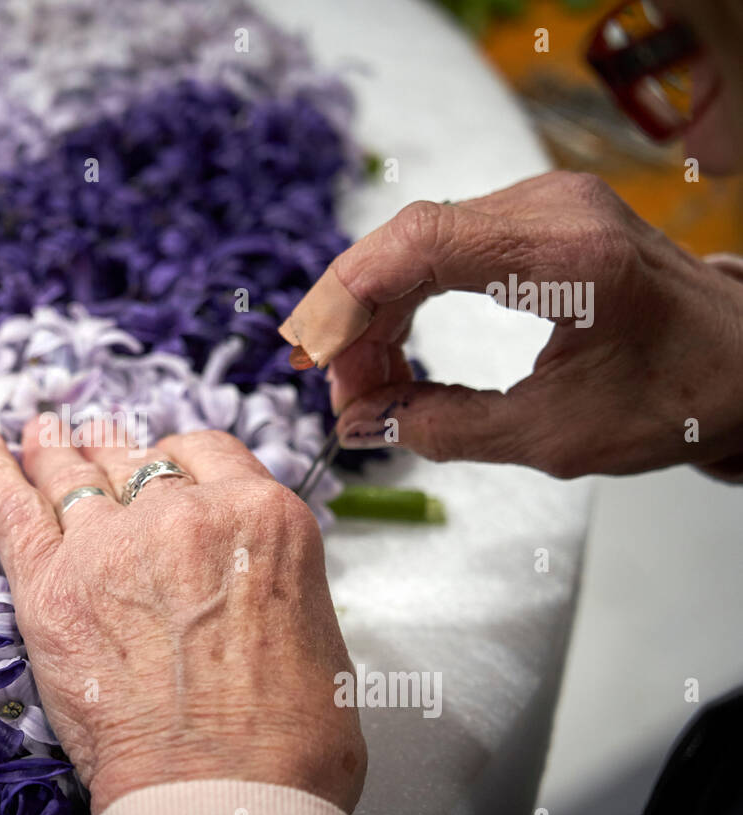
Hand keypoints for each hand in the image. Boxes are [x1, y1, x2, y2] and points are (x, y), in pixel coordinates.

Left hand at [0, 421, 365, 814]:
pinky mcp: (51, 587)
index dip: (183, 459)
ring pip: (74, 477)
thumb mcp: (315, 630)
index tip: (169, 466)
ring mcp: (110, 545)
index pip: (209, 453)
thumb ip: (269, 579)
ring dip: (56, 453)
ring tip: (42, 434)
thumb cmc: (287, 738)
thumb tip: (241, 581)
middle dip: (118, 459)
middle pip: (138, 463)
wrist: (226, 791)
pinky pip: (11, 509)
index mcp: (260, 517)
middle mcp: (184, 515)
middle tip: (100, 450)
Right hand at [279, 171, 742, 479]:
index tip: (315, 362)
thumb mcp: (554, 436)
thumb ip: (446, 428)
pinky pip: (440, 245)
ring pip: (413, 242)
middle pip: (404, 241)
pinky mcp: (535, 216)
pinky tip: (391, 348)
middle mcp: (552, 208)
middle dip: (352, 318)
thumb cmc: (674, 398)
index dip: (347, 302)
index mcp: (566, 255)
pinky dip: (404, 299)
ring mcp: (543, 203)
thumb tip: (361, 423)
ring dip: (373, 313)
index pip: (419, 245)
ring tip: (363, 383)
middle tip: (337, 391)